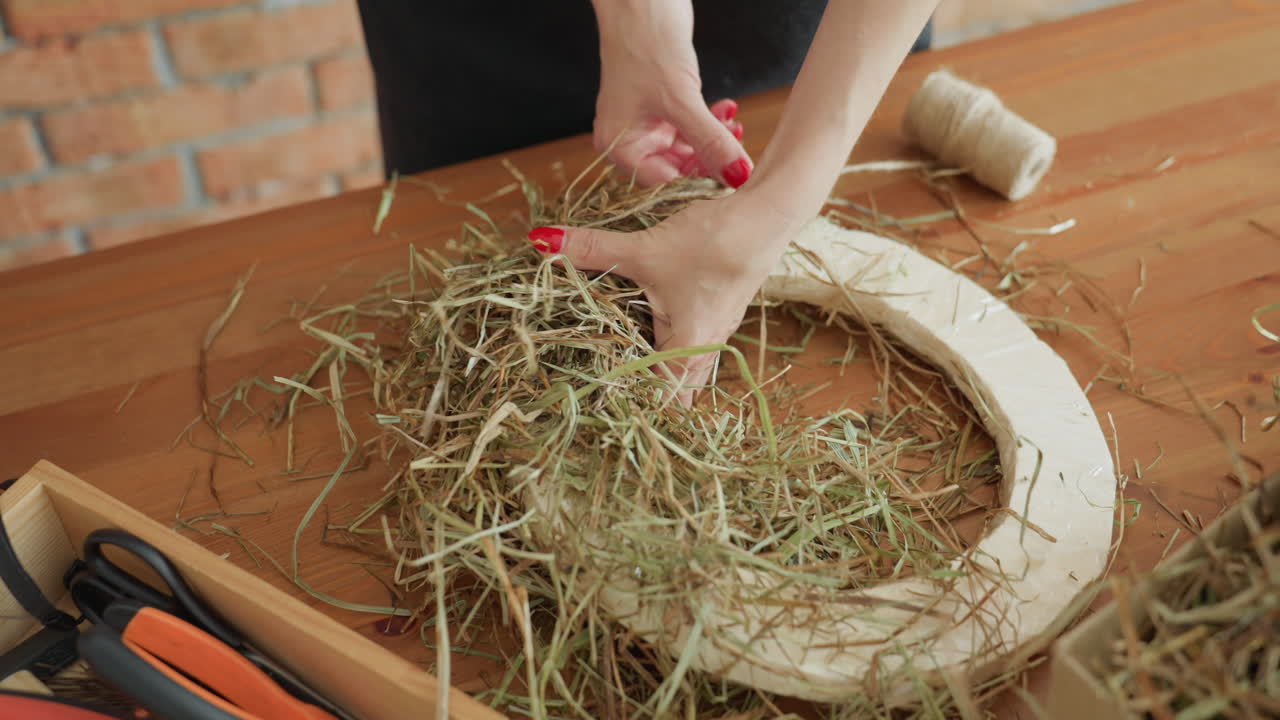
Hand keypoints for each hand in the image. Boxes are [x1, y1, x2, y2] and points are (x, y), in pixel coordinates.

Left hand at [528, 189, 801, 404]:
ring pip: (683, 377)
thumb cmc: (713, 241)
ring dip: (655, 378)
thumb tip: (542, 241)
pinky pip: (690, 355)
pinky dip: (667, 356)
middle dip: (641, 402)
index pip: (659, 405)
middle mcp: (703, 352)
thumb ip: (592, 249)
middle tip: (600, 396)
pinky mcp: (717, 320)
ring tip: (616, 374)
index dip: (630, 412)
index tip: (595, 410)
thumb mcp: (645, 248)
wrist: (767, 218)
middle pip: (672, 399)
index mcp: (686, 348)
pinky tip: (644, 338)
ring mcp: (714, 338)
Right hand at [592, 0, 750, 187]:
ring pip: (688, 149)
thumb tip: (738, 175)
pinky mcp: (664, 106)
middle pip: (676, 169)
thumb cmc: (646, 45)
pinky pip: (691, 127)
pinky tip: (728, 110)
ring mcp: (647, 122)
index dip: (697, 184)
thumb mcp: (682, 101)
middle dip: (709, 161)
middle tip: (738, 154)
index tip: (730, 180)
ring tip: (736, 128)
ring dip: (714, 141)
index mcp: (618, 146)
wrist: (642, 0)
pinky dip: (711, 123)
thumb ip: (710, 142)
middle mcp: (629, 139)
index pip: (661, 184)